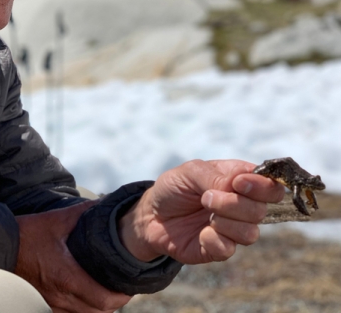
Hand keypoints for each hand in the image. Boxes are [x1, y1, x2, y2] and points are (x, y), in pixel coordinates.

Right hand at [15, 201, 130, 312]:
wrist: (0, 247)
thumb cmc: (29, 233)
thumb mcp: (58, 219)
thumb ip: (84, 212)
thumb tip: (104, 204)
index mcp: (67, 276)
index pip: (103, 300)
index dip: (121, 296)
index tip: (130, 285)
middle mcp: (60, 296)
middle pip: (97, 312)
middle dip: (114, 302)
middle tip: (123, 287)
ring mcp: (50, 303)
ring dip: (99, 307)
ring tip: (108, 290)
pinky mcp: (43, 303)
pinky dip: (83, 309)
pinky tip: (86, 294)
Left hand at [118, 159, 284, 264]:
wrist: (151, 214)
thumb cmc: (173, 188)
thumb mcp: (189, 172)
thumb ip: (214, 177)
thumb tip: (236, 186)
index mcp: (238, 180)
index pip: (270, 185)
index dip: (261, 186)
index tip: (238, 184)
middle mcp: (241, 205)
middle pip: (261, 210)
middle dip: (234, 204)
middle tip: (206, 198)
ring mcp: (232, 229)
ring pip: (251, 233)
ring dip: (225, 222)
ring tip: (204, 212)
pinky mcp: (220, 248)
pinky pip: (229, 249)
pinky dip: (213, 240)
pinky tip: (200, 232)